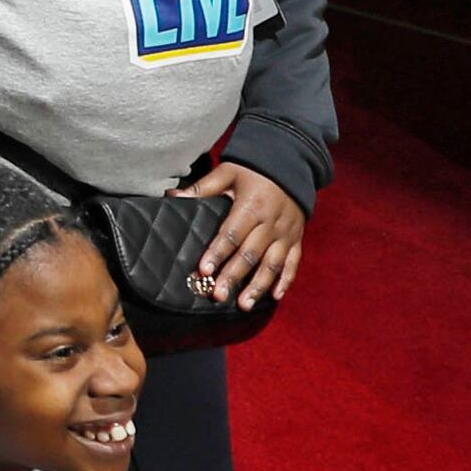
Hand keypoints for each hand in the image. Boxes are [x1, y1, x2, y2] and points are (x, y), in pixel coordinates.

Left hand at [172, 158, 306, 308]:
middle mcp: (271, 223)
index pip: (231, 233)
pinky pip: (293, 263)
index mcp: (252, 206)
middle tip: (217, 295)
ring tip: (243, 305)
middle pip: (250, 254)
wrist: (291, 165)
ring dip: (258, 286)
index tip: (204, 270)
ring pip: (273, 264)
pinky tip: (275, 297)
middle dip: (233, 276)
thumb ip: (203, 187)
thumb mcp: (227, 172)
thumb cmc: (253, 171)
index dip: (217, 253)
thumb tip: (174, 197)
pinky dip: (285, 281)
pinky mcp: (297, 239)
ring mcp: (287, 233)